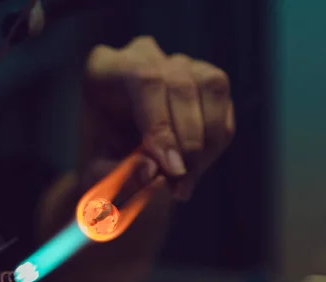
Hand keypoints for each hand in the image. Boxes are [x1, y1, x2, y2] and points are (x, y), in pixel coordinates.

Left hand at [80, 36, 234, 199]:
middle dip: (187, 140)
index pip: (145, 81)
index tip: (170, 169)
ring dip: (207, 140)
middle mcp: (143, 55)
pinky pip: (224, 107)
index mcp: (106, 69)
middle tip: (181, 182)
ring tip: (187, 178)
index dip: (163, 125)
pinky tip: (194, 167)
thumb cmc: (105, 165)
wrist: (120, 164)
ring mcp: (178, 63)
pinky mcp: (205, 79)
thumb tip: (153, 172)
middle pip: (181, 85)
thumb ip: (122, 175)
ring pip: (211, 87)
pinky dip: (215, 142)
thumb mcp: (101, 177)